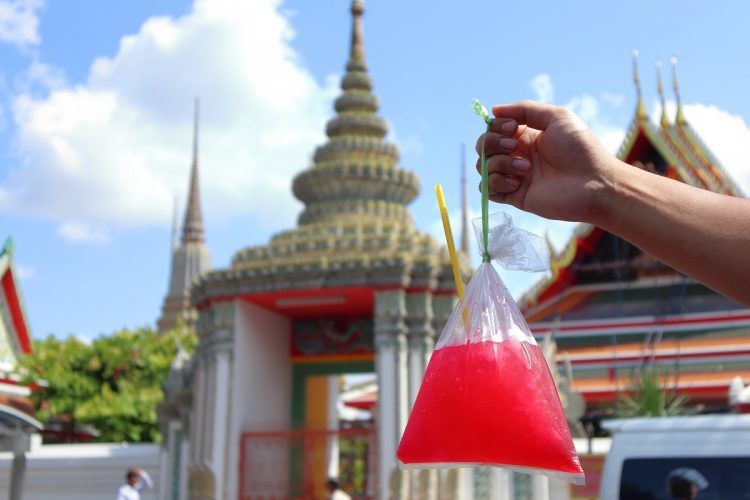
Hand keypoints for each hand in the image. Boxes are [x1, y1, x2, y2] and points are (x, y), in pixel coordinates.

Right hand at [475, 100, 614, 223]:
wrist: (594, 184)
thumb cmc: (581, 149)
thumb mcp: (557, 117)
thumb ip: (525, 109)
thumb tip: (493, 110)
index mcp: (526, 136)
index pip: (494, 128)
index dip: (497, 126)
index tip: (513, 128)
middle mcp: (517, 154)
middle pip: (483, 146)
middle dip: (492, 143)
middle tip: (514, 147)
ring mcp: (515, 176)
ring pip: (483, 167)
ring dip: (499, 164)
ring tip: (525, 169)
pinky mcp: (514, 196)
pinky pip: (487, 190)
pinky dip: (495, 183)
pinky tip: (516, 183)